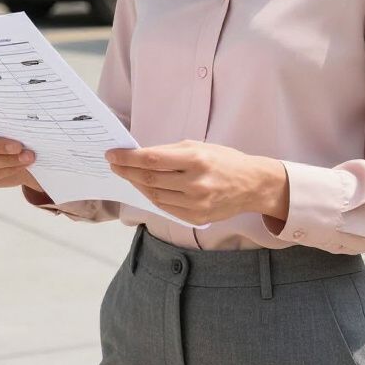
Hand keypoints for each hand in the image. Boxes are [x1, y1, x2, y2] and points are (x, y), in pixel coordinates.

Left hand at [105, 140, 283, 226]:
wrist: (252, 184)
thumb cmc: (224, 160)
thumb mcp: (198, 146)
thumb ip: (169, 152)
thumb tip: (139, 156)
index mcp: (196, 159)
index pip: (152, 160)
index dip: (128, 158)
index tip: (112, 155)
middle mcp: (196, 183)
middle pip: (149, 179)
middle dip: (126, 171)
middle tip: (114, 165)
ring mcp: (196, 204)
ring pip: (154, 195)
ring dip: (136, 185)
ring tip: (128, 175)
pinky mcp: (196, 218)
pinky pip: (165, 207)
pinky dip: (152, 197)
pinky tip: (145, 188)